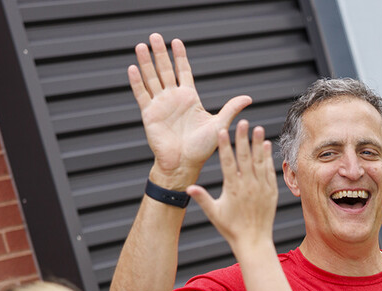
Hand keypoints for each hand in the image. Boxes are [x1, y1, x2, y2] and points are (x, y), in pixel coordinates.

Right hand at [128, 33, 251, 188]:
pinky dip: (137, 81)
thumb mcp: (218, 124)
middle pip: (165, 70)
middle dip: (160, 53)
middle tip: (155, 36)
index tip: (176, 42)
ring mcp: (160, 105)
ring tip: (141, 46)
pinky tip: (133, 67)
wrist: (184, 164)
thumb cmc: (201, 149)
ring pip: (151, 78)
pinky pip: (142, 94)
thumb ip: (231, 108)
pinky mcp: (149, 114)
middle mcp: (173, 98)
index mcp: (189, 98)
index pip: (183, 71)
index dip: (180, 57)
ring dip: (146, 62)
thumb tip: (248, 98)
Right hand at [187, 120, 276, 255]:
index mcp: (232, 189)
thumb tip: (188, 187)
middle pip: (244, 157)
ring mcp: (261, 187)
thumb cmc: (231, 229)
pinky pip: (269, 171)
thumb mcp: (214, 213)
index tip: (222, 131)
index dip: (225, 146)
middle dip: (242, 138)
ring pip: (259, 161)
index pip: (227, 162)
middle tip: (242, 122)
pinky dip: (268, 158)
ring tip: (257, 128)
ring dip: (257, 144)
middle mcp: (247, 185)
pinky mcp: (271, 191)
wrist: (254, 241)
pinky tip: (266, 145)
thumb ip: (202, 198)